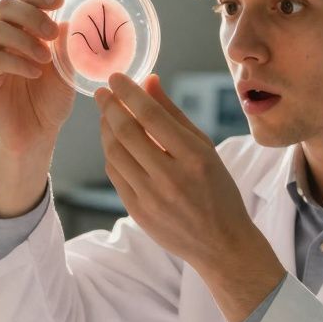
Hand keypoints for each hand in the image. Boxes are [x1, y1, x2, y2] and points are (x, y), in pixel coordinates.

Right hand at [0, 0, 75, 155]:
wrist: (37, 134)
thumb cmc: (51, 99)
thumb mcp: (67, 70)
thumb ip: (67, 46)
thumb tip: (72, 19)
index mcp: (23, 29)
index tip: (59, 1)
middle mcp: (3, 38)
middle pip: (5, 6)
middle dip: (31, 15)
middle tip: (52, 33)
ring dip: (24, 40)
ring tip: (46, 59)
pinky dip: (17, 62)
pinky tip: (35, 74)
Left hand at [96, 73, 284, 321]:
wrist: (221, 243)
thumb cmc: (217, 190)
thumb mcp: (205, 147)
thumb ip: (174, 113)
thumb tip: (149, 81)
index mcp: (194, 157)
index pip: (152, 116)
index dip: (129, 93)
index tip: (115, 78)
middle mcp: (171, 177)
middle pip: (127, 133)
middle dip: (109, 107)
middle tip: (101, 92)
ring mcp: (152, 197)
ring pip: (115, 153)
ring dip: (106, 129)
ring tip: (106, 115)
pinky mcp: (138, 212)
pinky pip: (115, 175)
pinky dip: (111, 154)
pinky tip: (113, 143)